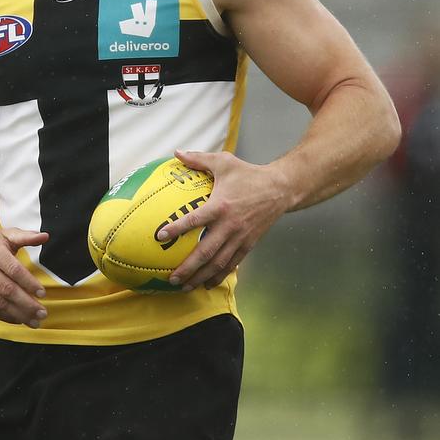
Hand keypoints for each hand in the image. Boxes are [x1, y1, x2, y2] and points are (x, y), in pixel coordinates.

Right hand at [0, 227, 48, 328]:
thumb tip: (45, 236)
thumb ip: (26, 236)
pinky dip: (5, 317)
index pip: (14, 270)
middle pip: (7, 290)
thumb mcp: (5, 235)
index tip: (42, 294)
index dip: (29, 283)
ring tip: (35, 321)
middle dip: (27, 304)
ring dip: (18, 314)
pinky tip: (18, 319)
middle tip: (43, 314)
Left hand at [157, 149, 289, 290]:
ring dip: (201, 276)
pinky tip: (208, 283)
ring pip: (218, 263)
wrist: (280, 189)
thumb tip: (177, 152)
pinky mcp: (249, 244)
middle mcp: (230, 225)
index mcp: (221, 206)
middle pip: (206, 252)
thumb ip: (198, 159)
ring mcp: (240, 237)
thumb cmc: (249, 174)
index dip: (177, 229)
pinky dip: (219, 275)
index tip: (160, 236)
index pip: (195, 220)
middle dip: (188, 267)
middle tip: (171, 278)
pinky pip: (232, 264)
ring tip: (185, 286)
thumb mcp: (224, 162)